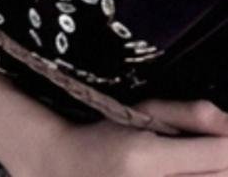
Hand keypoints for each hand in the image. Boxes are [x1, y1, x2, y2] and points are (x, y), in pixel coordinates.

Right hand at [13, 98, 227, 176]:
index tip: (222, 132)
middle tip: (206, 148)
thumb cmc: (109, 135)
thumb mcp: (145, 112)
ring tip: (194, 164)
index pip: (219, 154)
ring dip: (213, 175)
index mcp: (147, 158)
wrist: (71, 171)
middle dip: (224, 160)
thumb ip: (190, 115)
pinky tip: (189, 175)